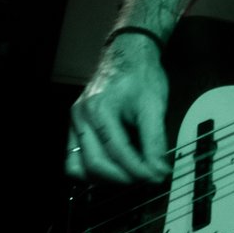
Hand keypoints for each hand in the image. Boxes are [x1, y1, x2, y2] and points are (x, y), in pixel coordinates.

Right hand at [64, 35, 171, 183]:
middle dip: (123, 177)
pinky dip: (91, 169)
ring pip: (78, 166)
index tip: (157, 178)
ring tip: (129, 175)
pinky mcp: (75, 125)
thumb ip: (155, 140)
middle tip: (146, 179)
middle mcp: (81, 116)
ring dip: (103, 177)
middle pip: (95, 163)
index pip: (117, 151)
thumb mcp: (154, 104)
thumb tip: (159, 170)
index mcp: (100, 109)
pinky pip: (74, 157)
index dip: (138, 170)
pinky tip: (112, 167)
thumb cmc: (141, 75)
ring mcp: (75, 121)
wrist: (128, 53)